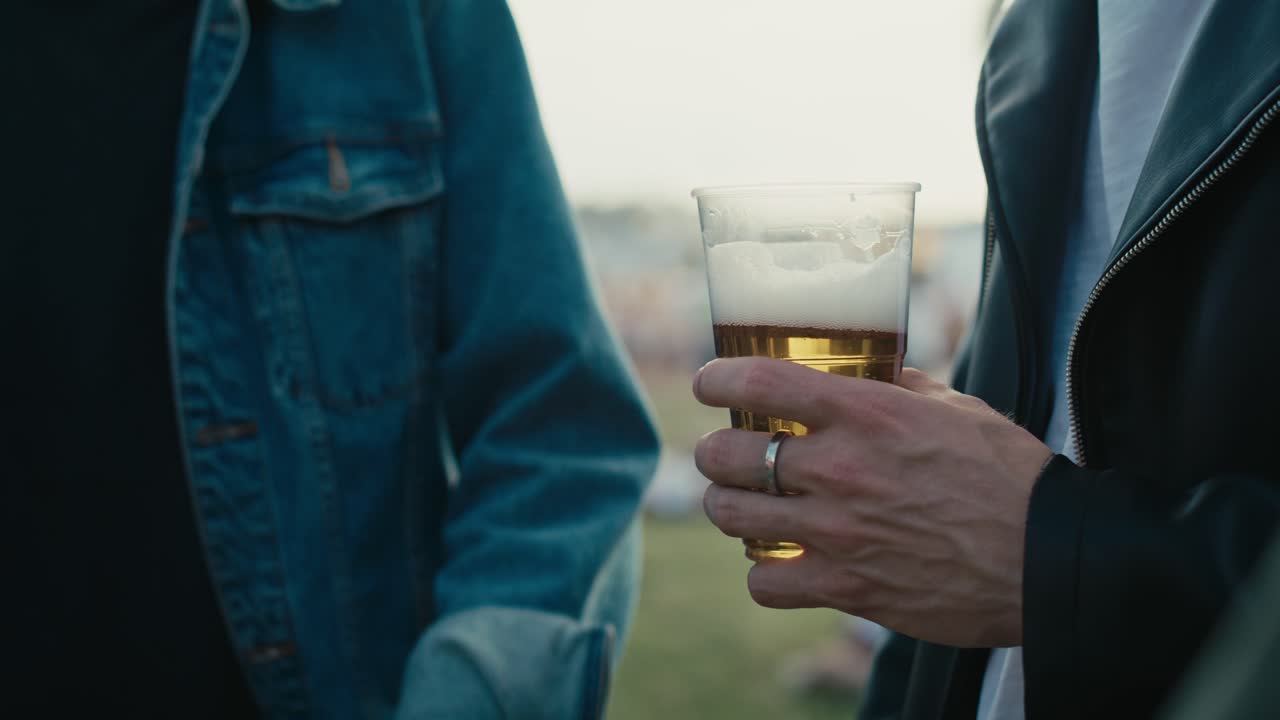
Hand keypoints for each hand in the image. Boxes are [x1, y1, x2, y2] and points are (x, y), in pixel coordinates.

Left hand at [693, 358, 1052, 647]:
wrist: (1048, 558)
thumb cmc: (1010, 478)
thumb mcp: (959, 408)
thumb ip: (903, 388)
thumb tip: (874, 372)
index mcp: (868, 414)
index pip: (760, 382)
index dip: (717, 379)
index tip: (709, 384)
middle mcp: (841, 469)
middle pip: (725, 454)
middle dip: (714, 451)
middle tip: (727, 454)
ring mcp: (837, 532)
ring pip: (729, 516)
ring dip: (726, 506)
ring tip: (741, 504)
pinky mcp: (846, 588)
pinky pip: (764, 584)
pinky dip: (765, 575)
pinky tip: (782, 563)